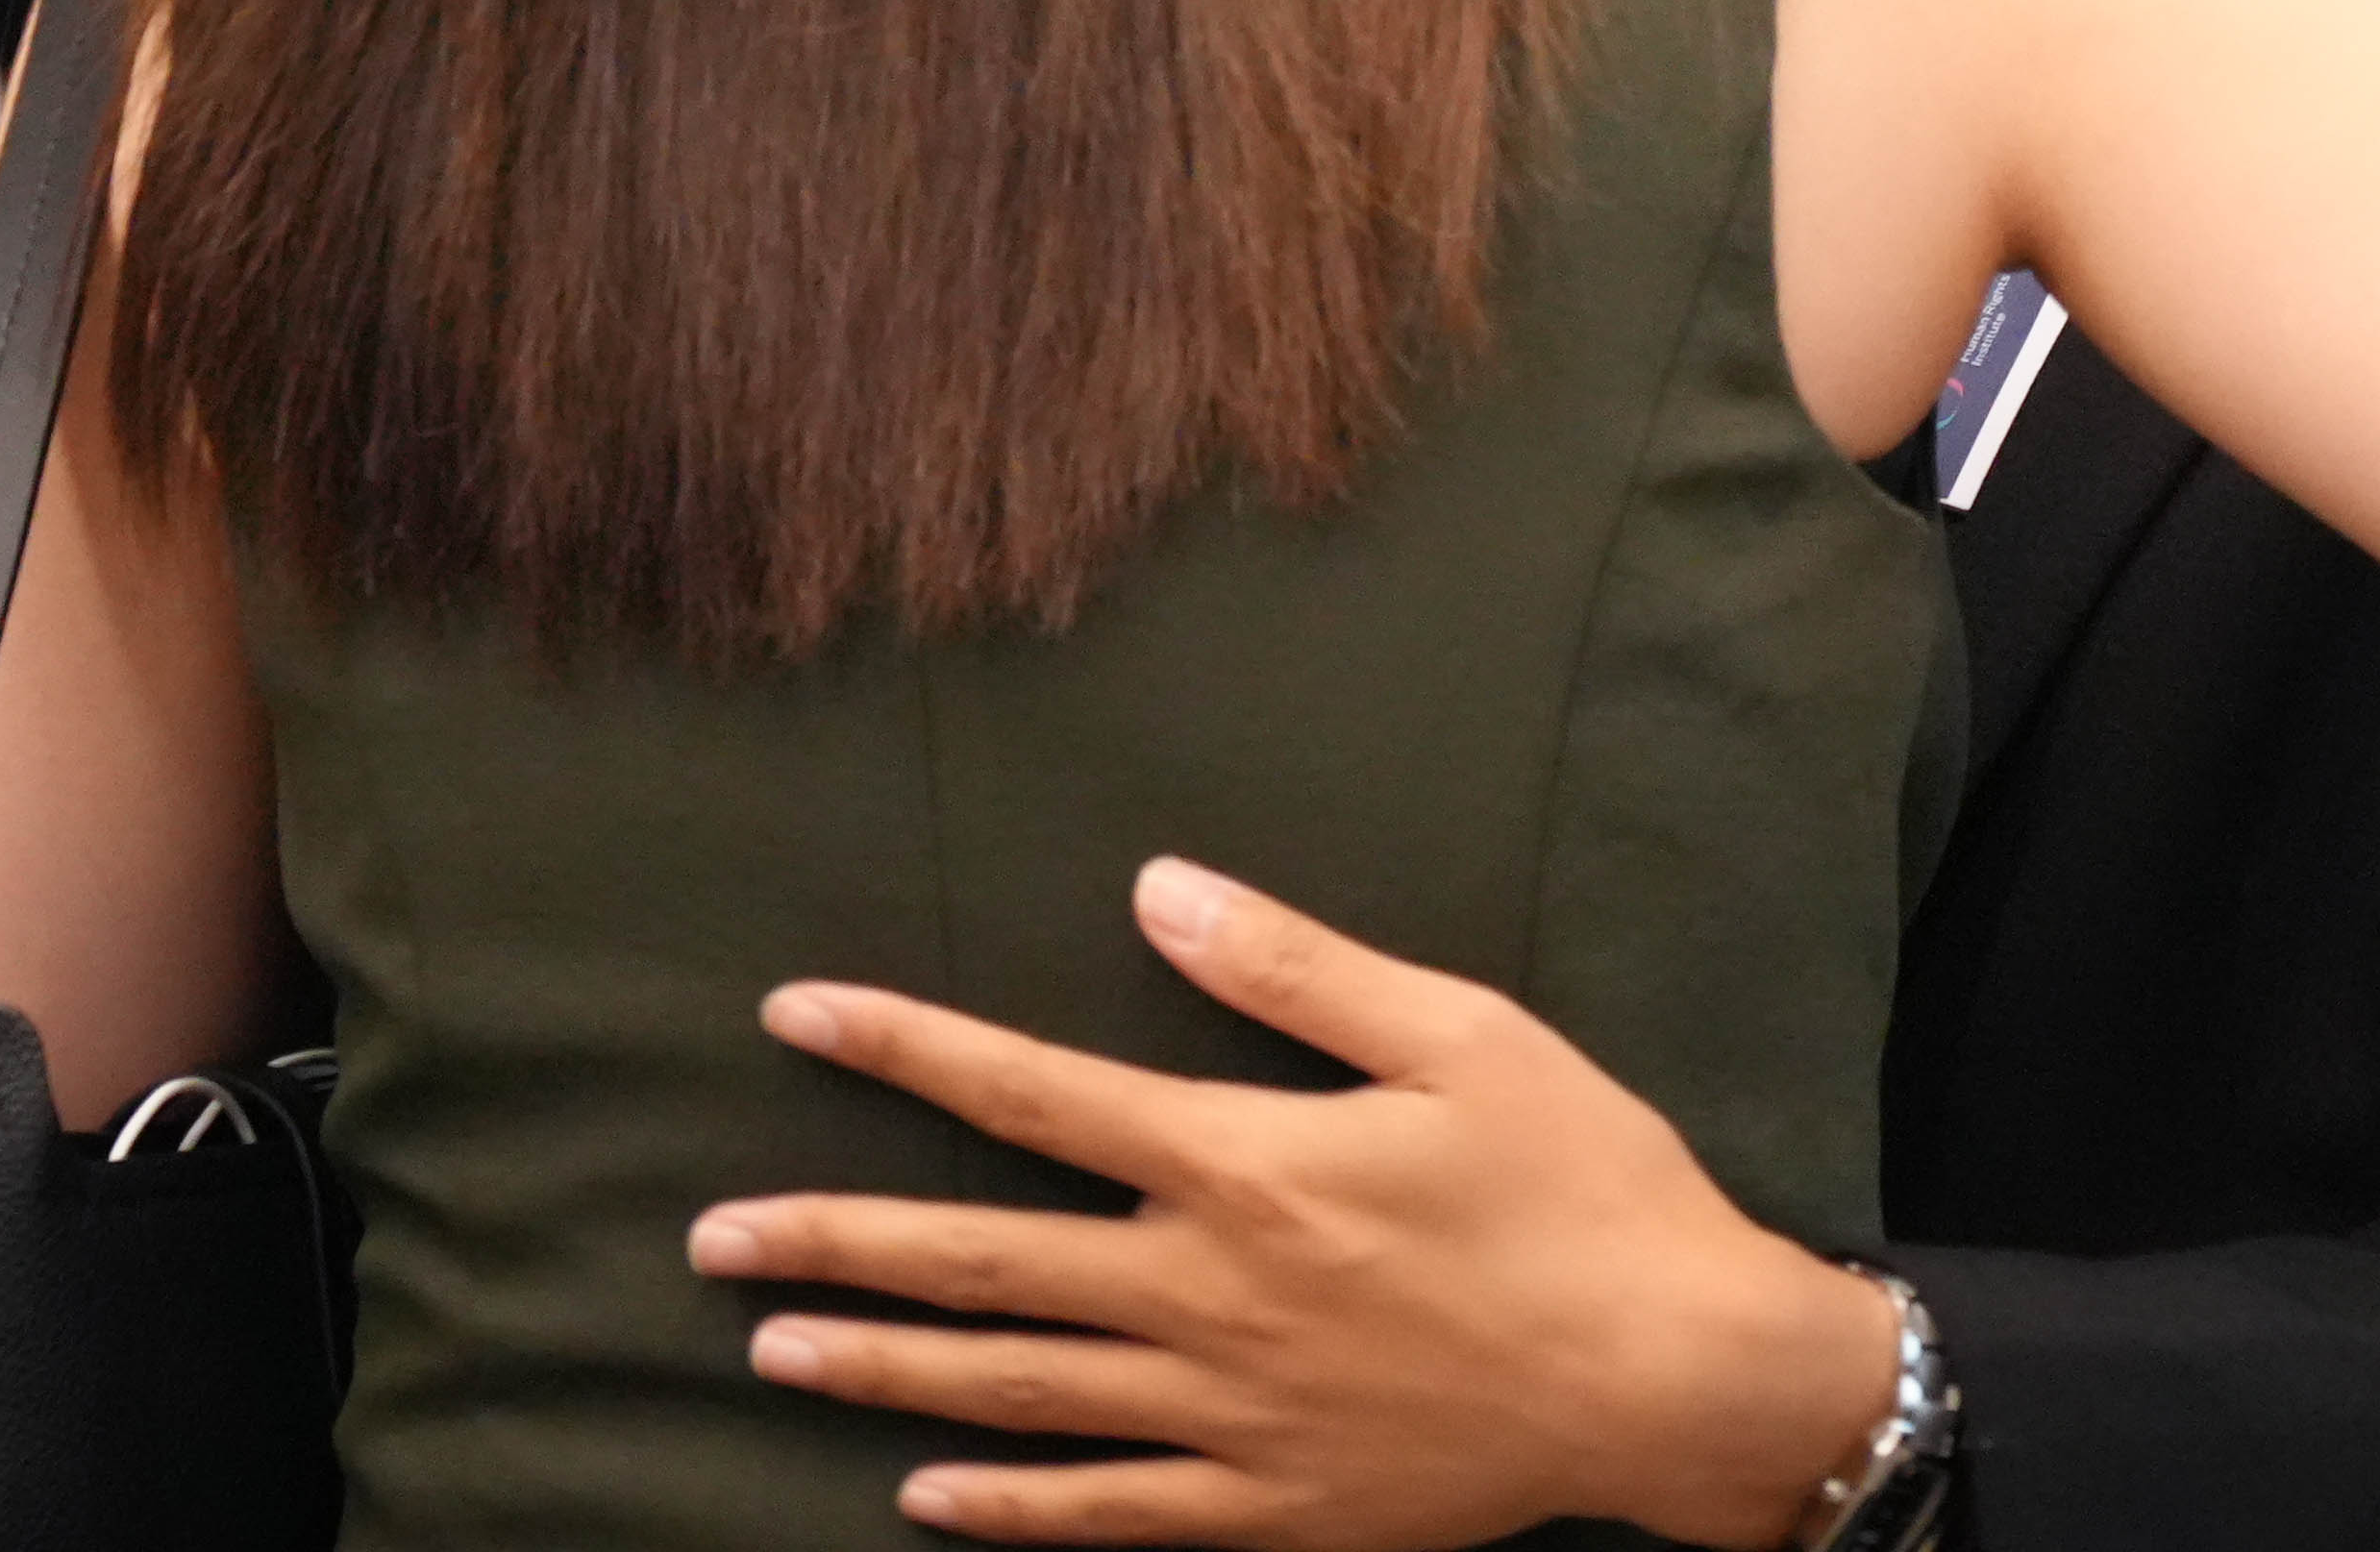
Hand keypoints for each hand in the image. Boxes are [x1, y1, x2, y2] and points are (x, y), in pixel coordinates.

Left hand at [692, 862, 1901, 1547]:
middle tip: (707, 1238)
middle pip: (980, 1264)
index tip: (794, 1016)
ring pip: (1013, 1393)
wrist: (1672, 1373)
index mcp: (1246, 1163)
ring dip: (882, 1368)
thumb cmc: (1582, 1184)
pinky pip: (1104, 1516)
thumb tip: (1159, 890)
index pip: (1032, 1094)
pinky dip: (1005, 1509)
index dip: (904, 1051)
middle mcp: (1207, 1294)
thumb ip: (1296, 968)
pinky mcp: (1268, 1504)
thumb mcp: (1460, 1035)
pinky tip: (924, 1494)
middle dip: (833, 1241)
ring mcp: (1228, 1415)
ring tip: (773, 1345)